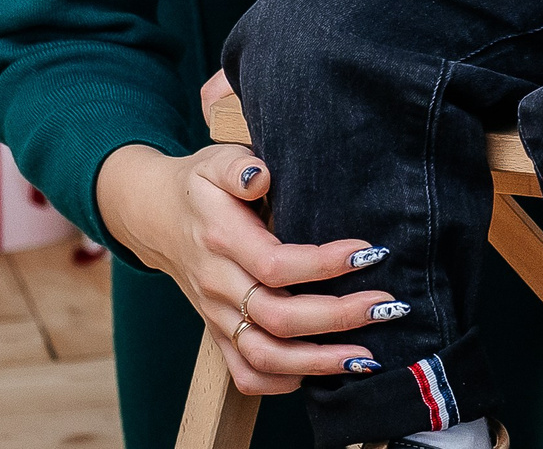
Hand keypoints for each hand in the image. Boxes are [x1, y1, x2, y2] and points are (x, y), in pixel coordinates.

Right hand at [96, 76, 400, 396]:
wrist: (155, 217)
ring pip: (264, 356)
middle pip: (278, 317)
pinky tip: (322, 372)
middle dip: (338, 317)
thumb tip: (261, 174)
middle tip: (387, 306)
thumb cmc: (201, 185)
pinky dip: (283, 382)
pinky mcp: (217, 333)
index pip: (276, 265)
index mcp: (221, 239)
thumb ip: (239, 165)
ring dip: (318, 362)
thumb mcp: (216, 160)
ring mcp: (216, 314)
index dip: (325, 265)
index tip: (369, 253)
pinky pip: (245, 374)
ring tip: (368, 355)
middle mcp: (218, 284)